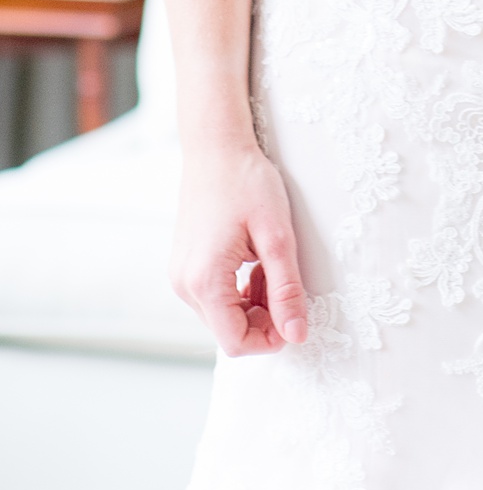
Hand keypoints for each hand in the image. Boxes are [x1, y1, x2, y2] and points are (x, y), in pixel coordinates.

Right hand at [172, 139, 309, 353]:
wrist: (216, 147)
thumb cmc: (247, 183)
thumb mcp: (277, 236)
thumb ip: (286, 289)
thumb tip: (296, 335)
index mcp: (204, 281)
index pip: (236, 342)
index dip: (270, 338)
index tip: (295, 313)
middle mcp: (184, 285)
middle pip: (228, 330)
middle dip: (263, 317)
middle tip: (285, 280)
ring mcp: (180, 276)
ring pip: (221, 314)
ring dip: (252, 302)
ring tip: (270, 264)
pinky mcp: (184, 266)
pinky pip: (213, 295)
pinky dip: (237, 289)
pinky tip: (253, 261)